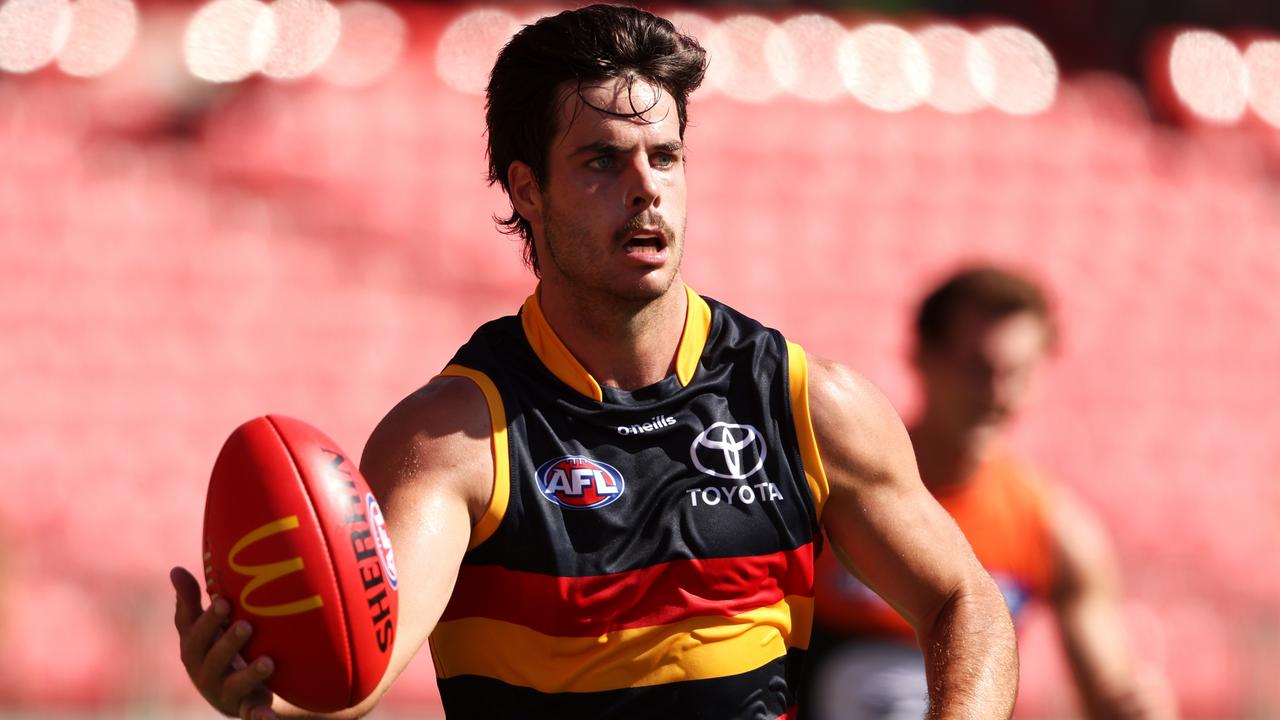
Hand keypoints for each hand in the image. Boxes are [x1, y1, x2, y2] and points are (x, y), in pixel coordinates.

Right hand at [171, 566, 278, 719]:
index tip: (223, 601)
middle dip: (228, 642)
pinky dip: (258, 718)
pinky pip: (249, 714)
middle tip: (247, 625)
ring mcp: (223, 692)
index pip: (195, 634)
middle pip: (213, 659)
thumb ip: (189, 601)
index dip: (207, 620)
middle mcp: (204, 672)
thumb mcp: (202, 627)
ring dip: (250, 674)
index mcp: (194, 650)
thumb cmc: (217, 649)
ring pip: (234, 685)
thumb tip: (174, 569)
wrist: (235, 691)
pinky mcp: (243, 708)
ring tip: (268, 661)